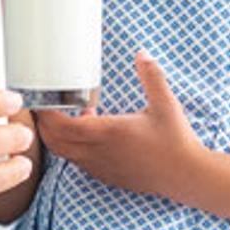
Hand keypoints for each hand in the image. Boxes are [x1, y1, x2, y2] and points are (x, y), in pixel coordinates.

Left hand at [34, 52, 206, 194]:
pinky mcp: (107, 176)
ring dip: (60, 137)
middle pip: (55, 142)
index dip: (46, 115)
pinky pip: (79, 163)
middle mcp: (98, 152)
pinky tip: (91, 134)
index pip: (61, 126)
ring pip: (65, 154)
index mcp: (107, 132)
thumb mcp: (166, 103)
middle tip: (47, 107)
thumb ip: (152, 76)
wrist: (186, 175)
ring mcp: (101, 167)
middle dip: (45, 126)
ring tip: (73, 117)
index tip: (43, 101)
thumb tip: (142, 54)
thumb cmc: (176, 140)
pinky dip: (74, 149)